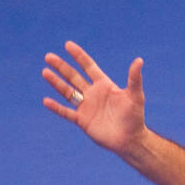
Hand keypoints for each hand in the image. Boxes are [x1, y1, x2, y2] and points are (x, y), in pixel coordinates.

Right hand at [42, 40, 145, 156]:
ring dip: (56, 82)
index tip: (68, 45)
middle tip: (48, 56)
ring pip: (68, 92)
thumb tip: (139, 60)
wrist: (130, 140)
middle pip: (74, 77)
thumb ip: (134, 78)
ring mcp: (86, 107)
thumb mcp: (135, 96)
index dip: (79, 56)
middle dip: (62, 67)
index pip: (88, 67)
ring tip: (45, 72)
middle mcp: (92, 94)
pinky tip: (46, 101)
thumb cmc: (135, 117)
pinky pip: (66, 113)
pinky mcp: (82, 121)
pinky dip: (57, 108)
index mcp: (104, 85)